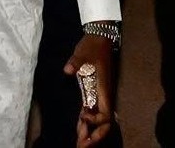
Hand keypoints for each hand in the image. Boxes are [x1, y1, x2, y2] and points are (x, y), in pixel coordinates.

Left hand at [65, 32, 116, 146]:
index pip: (106, 113)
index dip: (97, 120)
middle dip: (96, 137)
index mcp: (103, 88)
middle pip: (105, 123)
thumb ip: (77, 61)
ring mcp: (99, 96)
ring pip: (99, 121)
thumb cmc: (92, 46)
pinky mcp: (93, 93)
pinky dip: (86, 125)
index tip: (83, 115)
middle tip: (81, 146)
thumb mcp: (83, 52)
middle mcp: (103, 96)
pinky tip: (79, 132)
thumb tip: (68, 69)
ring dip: (90, 134)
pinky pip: (92, 114)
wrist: (98, 38)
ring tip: (79, 145)